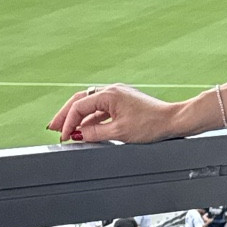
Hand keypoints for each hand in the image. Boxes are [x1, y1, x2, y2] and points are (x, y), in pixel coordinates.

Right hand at [49, 83, 182, 144]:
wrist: (173, 120)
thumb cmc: (152, 124)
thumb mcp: (119, 133)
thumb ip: (95, 133)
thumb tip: (78, 134)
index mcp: (108, 94)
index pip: (79, 106)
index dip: (67, 122)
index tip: (62, 136)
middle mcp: (112, 90)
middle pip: (80, 100)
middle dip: (65, 115)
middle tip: (53, 127)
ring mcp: (118, 95)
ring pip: (90, 104)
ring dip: (77, 117)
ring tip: (66, 129)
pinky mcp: (123, 102)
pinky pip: (101, 108)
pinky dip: (91, 118)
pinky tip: (85, 129)